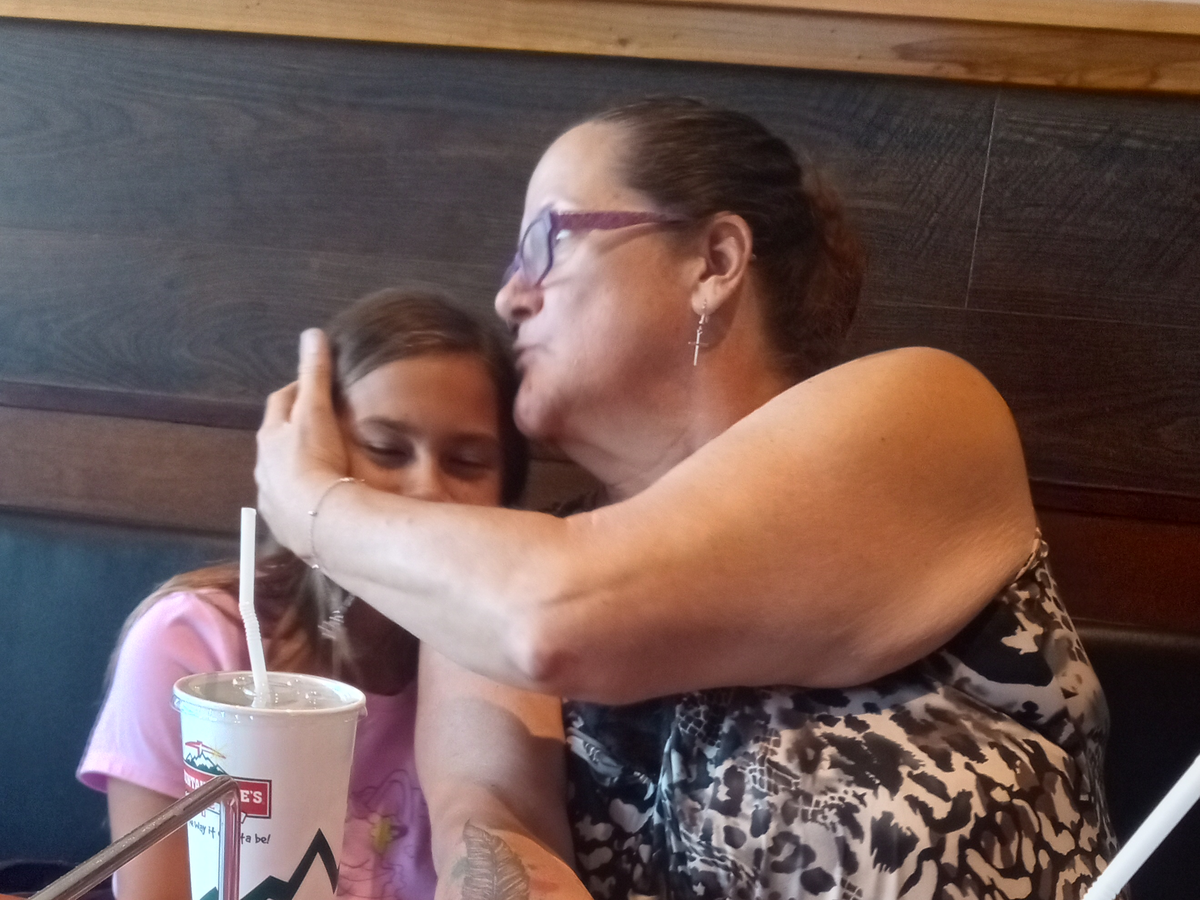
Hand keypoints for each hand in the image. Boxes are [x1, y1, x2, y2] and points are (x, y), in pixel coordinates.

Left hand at [255, 328, 349, 555]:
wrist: (320, 520)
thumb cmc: (317, 459)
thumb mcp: (317, 412)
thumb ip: (315, 374)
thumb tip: (312, 333)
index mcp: (271, 436)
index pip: (281, 403)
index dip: (299, 390)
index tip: (317, 386)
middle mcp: (264, 466)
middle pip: (276, 439)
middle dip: (293, 428)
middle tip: (319, 423)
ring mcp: (271, 496)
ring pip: (280, 473)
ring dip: (296, 465)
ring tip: (321, 464)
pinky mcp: (283, 524)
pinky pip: (289, 504)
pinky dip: (301, 497)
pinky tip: (318, 500)